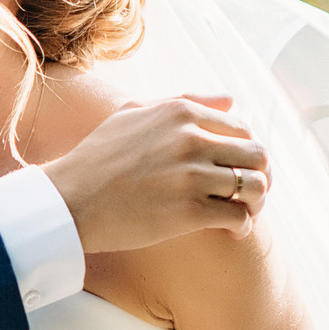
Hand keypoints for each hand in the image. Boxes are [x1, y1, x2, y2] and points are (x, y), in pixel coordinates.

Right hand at [42, 96, 269, 252]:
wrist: (70, 201)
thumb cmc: (98, 158)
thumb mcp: (134, 113)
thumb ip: (184, 101)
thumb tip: (231, 99)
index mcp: (181, 112)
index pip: (241, 127)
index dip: (245, 151)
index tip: (235, 168)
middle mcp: (190, 139)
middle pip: (257, 155)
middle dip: (258, 175)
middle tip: (245, 193)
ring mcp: (191, 176)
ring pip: (256, 187)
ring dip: (255, 203)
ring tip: (242, 212)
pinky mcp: (188, 211)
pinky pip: (239, 217)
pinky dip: (241, 226)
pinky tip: (230, 230)